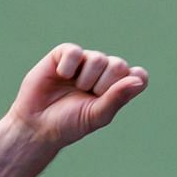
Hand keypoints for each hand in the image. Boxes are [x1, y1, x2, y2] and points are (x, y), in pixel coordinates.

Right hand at [5, 44, 148, 149]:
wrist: (37, 124)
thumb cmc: (69, 123)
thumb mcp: (96, 115)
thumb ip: (117, 97)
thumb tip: (138, 80)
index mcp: (116, 88)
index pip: (138, 75)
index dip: (129, 82)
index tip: (112, 97)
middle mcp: (103, 73)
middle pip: (119, 65)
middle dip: (103, 84)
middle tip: (88, 95)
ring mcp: (84, 62)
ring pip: (98, 58)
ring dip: (86, 78)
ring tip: (74, 88)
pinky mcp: (63, 55)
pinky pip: (74, 51)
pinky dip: (69, 66)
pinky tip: (61, 75)